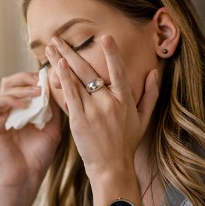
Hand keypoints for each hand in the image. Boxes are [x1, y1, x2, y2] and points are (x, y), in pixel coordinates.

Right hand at [0, 71, 62, 190]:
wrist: (26, 178)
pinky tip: (25, 106)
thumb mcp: (52, 128)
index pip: (24, 85)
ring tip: (38, 92)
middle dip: (27, 77)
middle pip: (12, 81)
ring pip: (5, 88)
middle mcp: (8, 111)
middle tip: (41, 81)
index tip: (50, 78)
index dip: (35, 78)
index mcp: (21, 111)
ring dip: (22, 88)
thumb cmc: (38, 157)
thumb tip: (57, 88)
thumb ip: (53, 109)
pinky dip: (11, 100)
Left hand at [45, 35, 158, 183]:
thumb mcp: (144, 119)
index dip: (112, 54)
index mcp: (125, 100)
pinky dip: (63, 79)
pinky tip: (56, 66)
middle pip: (90, 71)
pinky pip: (70, 95)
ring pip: (76, 80)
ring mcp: (94, 111)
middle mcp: (110, 102)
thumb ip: (150, 95)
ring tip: (50, 47)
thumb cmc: (126, 144)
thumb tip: (154, 73)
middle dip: (72, 52)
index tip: (105, 37)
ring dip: (61, 60)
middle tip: (58, 38)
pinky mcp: (79, 120)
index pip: (119, 71)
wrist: (112, 168)